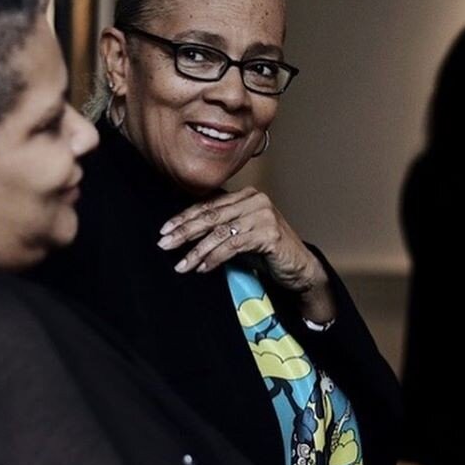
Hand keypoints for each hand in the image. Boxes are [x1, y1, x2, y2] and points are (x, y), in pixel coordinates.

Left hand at [157, 187, 335, 321]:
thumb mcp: (241, 235)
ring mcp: (264, 215)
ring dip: (197, 251)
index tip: (165, 230)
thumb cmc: (269, 253)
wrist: (300, 268)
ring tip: (182, 265)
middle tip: (164, 244)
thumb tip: (184, 233)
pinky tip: (203, 268)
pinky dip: (215, 258)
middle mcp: (256, 200)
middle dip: (184, 232)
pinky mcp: (269, 233)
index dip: (184, 218)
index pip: (209, 205)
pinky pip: (233, 246)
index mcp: (247, 195)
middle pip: (211, 216)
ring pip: (220, 232)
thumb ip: (220, 228)